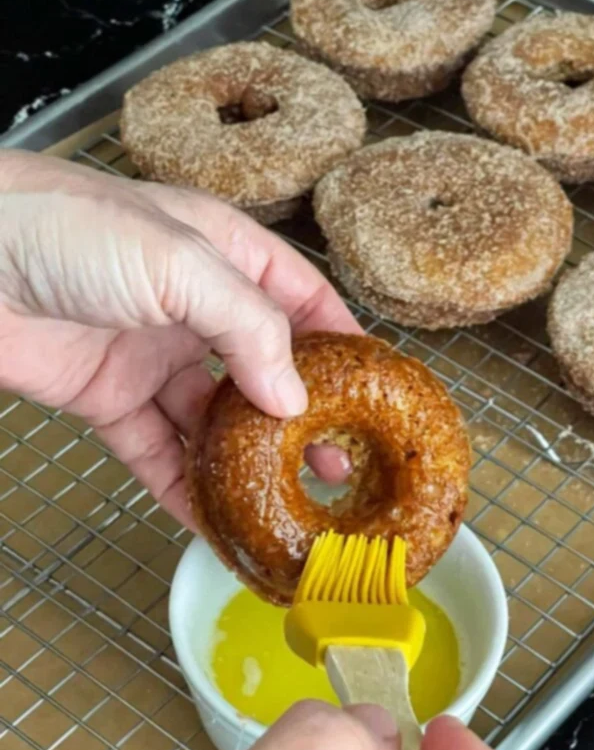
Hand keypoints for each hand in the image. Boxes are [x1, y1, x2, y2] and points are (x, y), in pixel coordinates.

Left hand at [0, 151, 358, 526]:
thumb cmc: (63, 227)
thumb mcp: (176, 261)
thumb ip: (247, 326)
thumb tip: (292, 397)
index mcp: (221, 255)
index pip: (299, 298)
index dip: (338, 341)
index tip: (373, 389)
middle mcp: (192, 306)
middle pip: (262, 367)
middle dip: (300, 415)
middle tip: (335, 463)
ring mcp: (151, 356)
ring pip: (212, 419)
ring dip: (246, 461)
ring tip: (287, 501)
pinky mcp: (108, 399)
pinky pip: (157, 452)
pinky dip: (184, 489)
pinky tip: (215, 521)